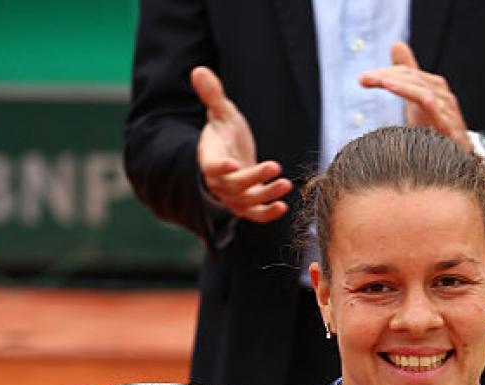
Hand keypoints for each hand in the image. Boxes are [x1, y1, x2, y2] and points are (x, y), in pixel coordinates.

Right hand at [191, 65, 291, 222]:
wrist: (231, 151)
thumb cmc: (224, 130)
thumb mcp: (221, 111)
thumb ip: (212, 95)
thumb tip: (198, 70)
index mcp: (209, 158)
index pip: (211, 167)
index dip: (220, 168)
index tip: (233, 164)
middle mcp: (219, 182)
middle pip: (234, 186)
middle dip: (255, 179)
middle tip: (276, 167)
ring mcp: (232, 196)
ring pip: (247, 202)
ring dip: (266, 195)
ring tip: (286, 184)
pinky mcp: (245, 204)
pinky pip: (254, 214)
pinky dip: (268, 214)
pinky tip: (283, 206)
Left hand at [358, 41, 471, 149]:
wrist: (458, 169)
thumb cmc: (437, 137)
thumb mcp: (416, 104)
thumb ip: (406, 76)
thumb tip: (396, 44)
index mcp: (434, 90)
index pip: (407, 74)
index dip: (386, 73)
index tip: (363, 80)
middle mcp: (443, 97)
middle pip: (412, 78)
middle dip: (386, 76)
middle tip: (364, 79)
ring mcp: (448, 111)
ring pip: (419, 87)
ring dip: (394, 82)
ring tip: (375, 80)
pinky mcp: (449, 126)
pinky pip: (428, 103)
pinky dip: (410, 92)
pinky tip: (392, 86)